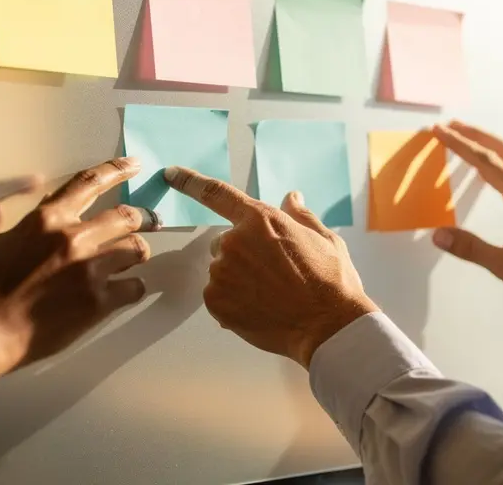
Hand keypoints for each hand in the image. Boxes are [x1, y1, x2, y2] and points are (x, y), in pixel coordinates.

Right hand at [0, 157, 161, 371]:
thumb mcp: (7, 241)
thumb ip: (37, 225)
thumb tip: (52, 208)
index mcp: (48, 218)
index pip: (90, 182)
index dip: (117, 170)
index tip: (135, 165)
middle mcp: (74, 237)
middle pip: (127, 216)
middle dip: (142, 219)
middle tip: (151, 222)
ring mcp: (90, 268)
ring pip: (136, 248)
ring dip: (137, 254)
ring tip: (133, 261)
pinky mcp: (100, 300)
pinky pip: (134, 287)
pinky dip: (132, 288)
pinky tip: (124, 292)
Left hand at [164, 167, 376, 368]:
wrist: (328, 327)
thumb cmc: (331, 282)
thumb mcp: (325, 239)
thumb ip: (300, 216)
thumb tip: (291, 198)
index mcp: (261, 219)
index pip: (216, 193)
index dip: (190, 181)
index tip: (171, 174)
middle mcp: (235, 241)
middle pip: (225, 241)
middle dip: (243, 253)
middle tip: (272, 273)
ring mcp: (222, 272)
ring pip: (222, 269)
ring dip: (238, 278)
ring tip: (270, 294)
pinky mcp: (215, 301)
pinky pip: (217, 295)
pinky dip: (232, 301)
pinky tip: (260, 308)